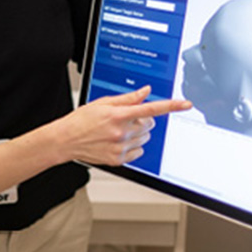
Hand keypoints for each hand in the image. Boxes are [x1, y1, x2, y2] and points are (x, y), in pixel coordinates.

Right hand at [56, 86, 191, 165]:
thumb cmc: (81, 120)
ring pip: (145, 138)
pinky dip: (133, 146)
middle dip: (143, 119)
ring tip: (119, 131)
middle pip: (150, 124)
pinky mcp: (118, 159)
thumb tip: (146, 92)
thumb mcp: (103, 103)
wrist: (66, 140)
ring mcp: (120, 147)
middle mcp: (121, 132)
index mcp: (118, 115)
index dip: (171, 106)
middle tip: (127, 119)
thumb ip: (127, 98)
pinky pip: (139, 152)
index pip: (151, 108)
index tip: (185, 104)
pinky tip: (118, 142)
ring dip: (138, 133)